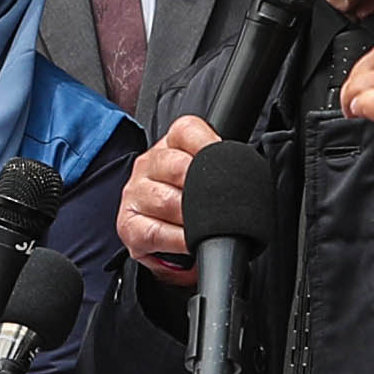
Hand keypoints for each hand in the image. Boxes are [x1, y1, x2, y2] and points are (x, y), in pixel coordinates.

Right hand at [119, 112, 214, 282]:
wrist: (165, 233)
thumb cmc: (191, 202)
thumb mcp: (207, 175)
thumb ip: (222, 167)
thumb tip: (244, 176)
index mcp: (170, 145)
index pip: (187, 131)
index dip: (209, 146)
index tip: (226, 165)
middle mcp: (148, 165)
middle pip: (177, 167)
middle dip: (202, 189)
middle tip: (219, 205)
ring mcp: (135, 194)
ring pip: (166, 202)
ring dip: (192, 218)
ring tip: (206, 226)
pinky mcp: (128, 225)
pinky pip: (154, 233)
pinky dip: (177, 241)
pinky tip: (190, 242)